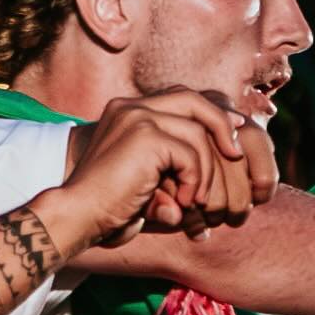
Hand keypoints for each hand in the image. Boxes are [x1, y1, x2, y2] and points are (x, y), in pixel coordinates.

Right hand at [44, 93, 277, 252]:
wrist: (77, 216)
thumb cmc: (109, 208)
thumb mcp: (148, 178)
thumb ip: (175, 162)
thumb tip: (226, 156)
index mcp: (126, 110)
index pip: (179, 97)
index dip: (210, 114)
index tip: (233, 134)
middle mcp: (130, 107)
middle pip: (193, 99)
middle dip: (222, 125)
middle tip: (236, 154)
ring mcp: (136, 117)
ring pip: (197, 133)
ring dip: (206, 171)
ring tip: (196, 201)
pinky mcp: (144, 136)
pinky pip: (190, 154)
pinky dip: (195, 181)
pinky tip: (183, 203)